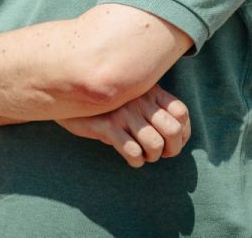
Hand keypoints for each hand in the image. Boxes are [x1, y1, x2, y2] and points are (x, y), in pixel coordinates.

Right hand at [57, 86, 190, 167]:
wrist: (68, 92)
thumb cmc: (107, 100)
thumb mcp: (132, 95)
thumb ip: (152, 105)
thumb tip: (177, 133)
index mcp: (149, 90)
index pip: (181, 112)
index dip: (184, 132)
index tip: (176, 142)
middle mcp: (139, 99)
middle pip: (173, 130)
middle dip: (172, 149)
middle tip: (162, 154)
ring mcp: (123, 112)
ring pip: (155, 144)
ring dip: (152, 156)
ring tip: (143, 155)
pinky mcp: (107, 126)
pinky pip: (132, 152)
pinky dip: (136, 161)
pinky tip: (131, 158)